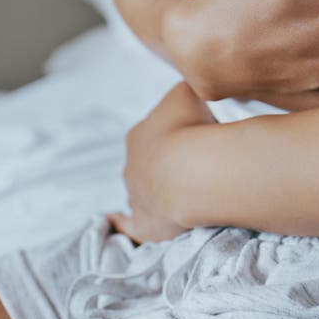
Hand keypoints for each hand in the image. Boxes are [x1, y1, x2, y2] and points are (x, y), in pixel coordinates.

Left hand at [113, 82, 214, 243]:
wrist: (195, 170)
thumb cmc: (192, 127)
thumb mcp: (189, 92)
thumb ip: (185, 92)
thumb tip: (190, 95)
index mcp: (139, 135)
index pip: (153, 134)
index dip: (173, 136)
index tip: (194, 139)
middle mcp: (131, 165)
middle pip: (147, 164)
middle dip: (166, 165)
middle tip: (196, 167)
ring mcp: (135, 196)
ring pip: (142, 192)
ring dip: (158, 192)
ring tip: (186, 194)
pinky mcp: (144, 225)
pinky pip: (131, 226)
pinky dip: (126, 224)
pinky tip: (121, 224)